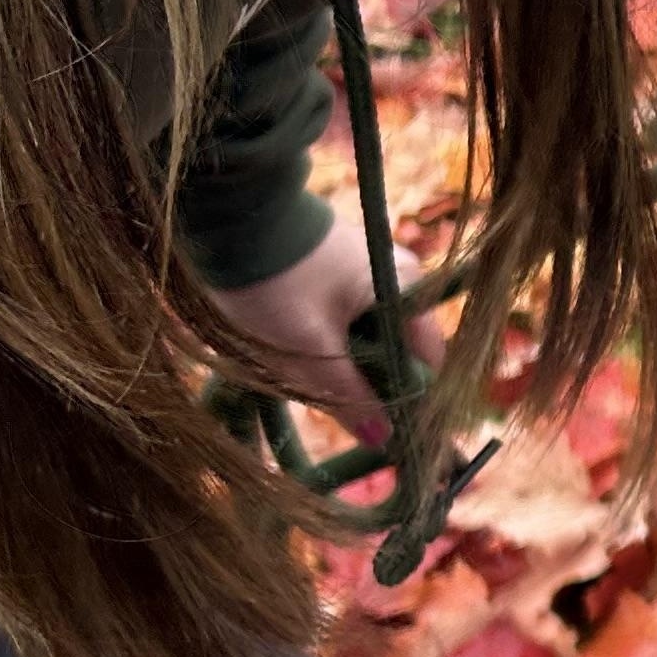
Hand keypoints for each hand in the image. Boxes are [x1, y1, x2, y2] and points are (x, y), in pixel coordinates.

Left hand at [207, 213, 443, 441]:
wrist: (227, 217)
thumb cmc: (275, 281)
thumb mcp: (311, 349)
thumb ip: (349, 396)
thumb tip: (382, 439)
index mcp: (406, 287)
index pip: (429, 357)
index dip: (410, 397)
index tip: (382, 428)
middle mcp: (397, 273)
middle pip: (398, 347)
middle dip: (368, 380)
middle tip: (329, 400)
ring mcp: (368, 266)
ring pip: (369, 334)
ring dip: (343, 360)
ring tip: (300, 367)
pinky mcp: (339, 264)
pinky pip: (348, 315)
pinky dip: (329, 337)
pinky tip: (294, 343)